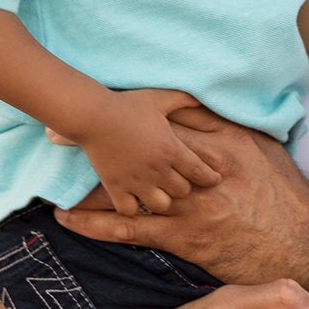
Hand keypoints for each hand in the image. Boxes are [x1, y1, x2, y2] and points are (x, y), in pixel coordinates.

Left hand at [58, 100, 308, 285]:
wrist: (300, 245)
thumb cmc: (284, 196)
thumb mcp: (263, 149)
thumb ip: (230, 126)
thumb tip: (199, 104)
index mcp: (221, 141)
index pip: (168, 115)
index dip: (130, 106)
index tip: (97, 97)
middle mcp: (199, 169)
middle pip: (139, 147)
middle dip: (97, 138)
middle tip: (54, 129)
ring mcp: (188, 203)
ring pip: (128, 185)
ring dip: (89, 179)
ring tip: (53, 172)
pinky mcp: (181, 235)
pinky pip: (129, 227)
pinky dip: (95, 222)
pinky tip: (68, 218)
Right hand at [70, 88, 218, 215]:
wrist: (93, 115)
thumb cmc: (128, 105)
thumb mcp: (160, 98)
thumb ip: (184, 99)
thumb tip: (202, 97)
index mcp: (172, 149)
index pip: (201, 173)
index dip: (210, 178)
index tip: (214, 179)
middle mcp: (157, 169)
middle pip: (183, 191)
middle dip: (184, 186)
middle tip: (178, 180)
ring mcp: (136, 181)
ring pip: (161, 205)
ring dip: (162, 200)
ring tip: (157, 191)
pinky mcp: (116, 187)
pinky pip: (130, 211)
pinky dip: (133, 208)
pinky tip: (132, 197)